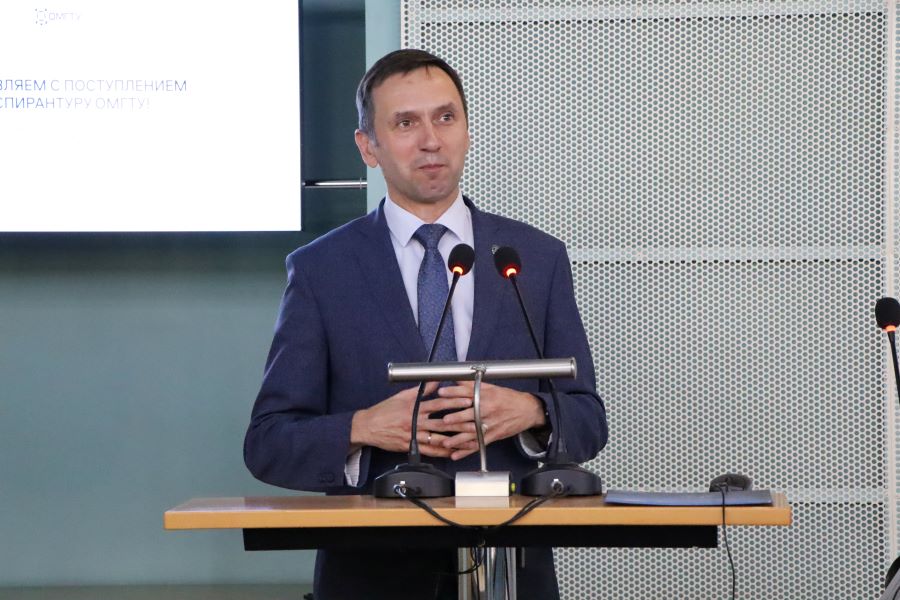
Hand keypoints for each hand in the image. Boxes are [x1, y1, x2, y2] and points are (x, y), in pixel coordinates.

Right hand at [350, 382, 472, 457]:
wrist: (368, 426)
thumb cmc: (385, 410)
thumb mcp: (402, 396)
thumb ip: (421, 390)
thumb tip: (436, 381)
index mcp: (414, 407)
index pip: (438, 403)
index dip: (454, 402)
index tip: (467, 400)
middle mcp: (416, 422)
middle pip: (442, 422)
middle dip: (461, 422)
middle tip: (476, 421)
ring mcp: (414, 436)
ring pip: (438, 438)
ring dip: (455, 439)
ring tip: (470, 440)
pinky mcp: (411, 446)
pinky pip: (429, 451)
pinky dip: (442, 452)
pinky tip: (453, 452)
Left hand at [427, 381, 545, 460]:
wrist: (527, 410)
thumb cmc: (508, 398)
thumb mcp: (491, 388)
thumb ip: (472, 385)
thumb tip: (456, 379)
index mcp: (486, 396)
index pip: (467, 393)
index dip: (453, 392)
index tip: (441, 392)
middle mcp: (487, 410)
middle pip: (469, 414)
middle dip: (455, 418)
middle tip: (442, 421)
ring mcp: (490, 424)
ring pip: (472, 432)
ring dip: (457, 438)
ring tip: (445, 442)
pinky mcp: (493, 436)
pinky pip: (478, 444)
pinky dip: (466, 451)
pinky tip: (455, 455)